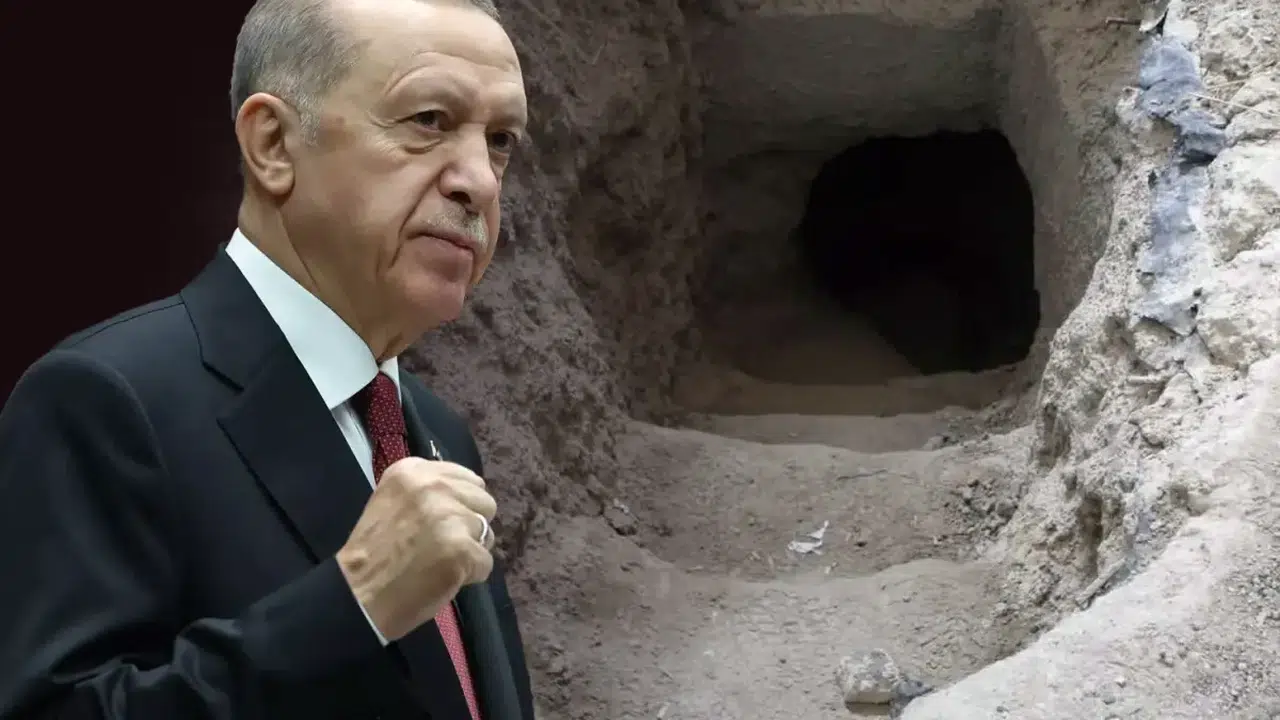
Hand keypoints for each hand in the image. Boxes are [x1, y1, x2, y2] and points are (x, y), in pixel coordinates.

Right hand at [336, 457, 495, 641]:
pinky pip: (486, 562)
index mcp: (413, 471)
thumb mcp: (394, 502)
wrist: (357, 597)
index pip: (467, 478)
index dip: (460, 505)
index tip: (440, 524)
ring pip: (487, 532)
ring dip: (471, 550)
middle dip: (470, 524)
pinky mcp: (462, 548)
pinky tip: (442, 578)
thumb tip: (469, 497)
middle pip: (483, 501)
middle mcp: (433, 486)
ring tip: (439, 562)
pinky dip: (470, 576)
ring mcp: (449, 517)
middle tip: (440, 545)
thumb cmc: (374, 555)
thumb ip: (429, 493)